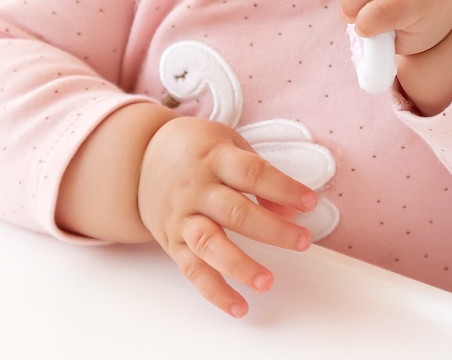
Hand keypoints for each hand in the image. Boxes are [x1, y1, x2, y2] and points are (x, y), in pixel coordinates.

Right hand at [137, 116, 316, 317]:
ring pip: (209, 243)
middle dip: (272, 230)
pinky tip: (238, 306)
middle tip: (302, 241)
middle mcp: (196, 189)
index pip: (252, 173)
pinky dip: (214, 291)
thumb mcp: (228, 145)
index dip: (283, 187)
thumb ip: (260, 174)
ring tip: (266, 282)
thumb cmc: (195, 150)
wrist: (141, 157)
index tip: (310, 202)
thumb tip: (290, 208)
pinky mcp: (172, 241)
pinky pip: (193, 270)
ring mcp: (182, 216)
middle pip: (235, 212)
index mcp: (214, 158)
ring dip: (239, 266)